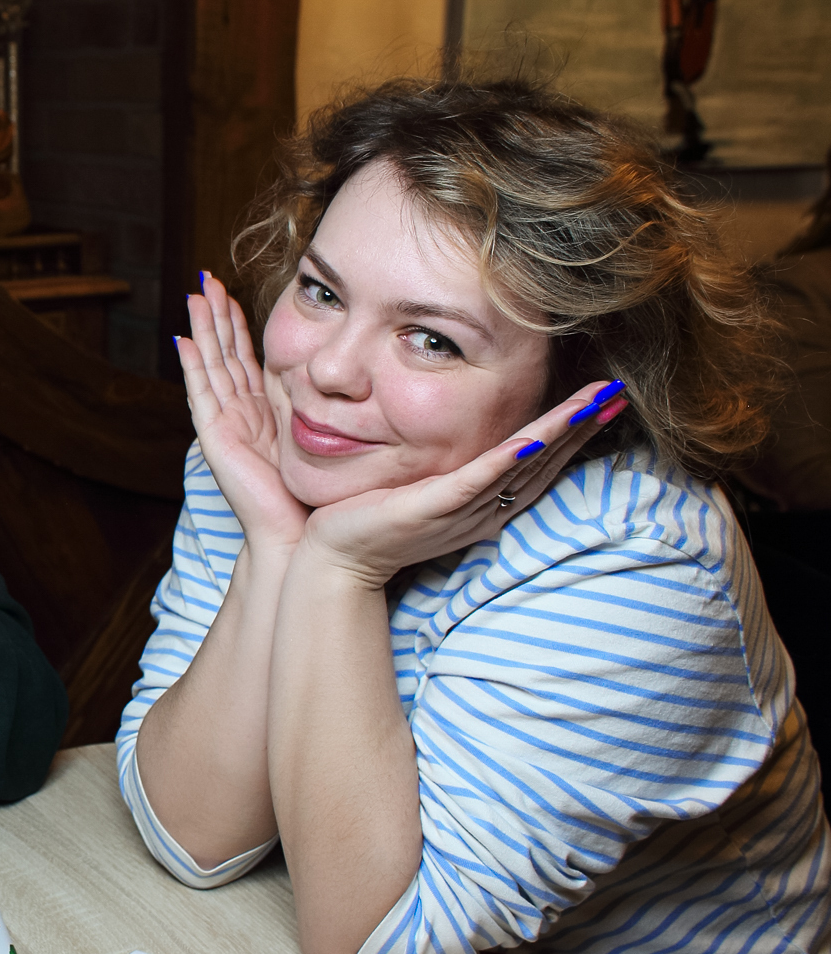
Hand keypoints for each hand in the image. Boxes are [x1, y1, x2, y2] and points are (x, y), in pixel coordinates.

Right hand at [173, 274, 310, 549]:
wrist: (296, 533)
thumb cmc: (314, 495)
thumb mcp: (325, 438)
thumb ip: (328, 409)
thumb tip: (352, 379)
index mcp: (263, 413)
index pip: (246, 359)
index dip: (237, 326)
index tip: (232, 292)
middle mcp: (239, 414)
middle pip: (223, 354)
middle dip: (216, 316)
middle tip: (206, 279)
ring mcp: (223, 424)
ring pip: (209, 365)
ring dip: (201, 329)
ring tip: (194, 295)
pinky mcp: (215, 437)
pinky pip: (201, 393)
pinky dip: (191, 366)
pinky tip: (182, 340)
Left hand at [298, 380, 629, 588]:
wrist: (336, 559)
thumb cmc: (372, 519)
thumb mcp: (424, 489)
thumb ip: (450, 467)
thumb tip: (461, 433)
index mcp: (483, 503)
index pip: (539, 463)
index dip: (574, 432)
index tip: (605, 399)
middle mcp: (483, 509)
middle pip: (544, 463)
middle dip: (582, 428)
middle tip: (618, 394)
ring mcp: (461, 510)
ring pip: (522, 468)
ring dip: (559, 436)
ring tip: (593, 405)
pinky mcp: (433, 509)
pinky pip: (476, 482)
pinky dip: (505, 461)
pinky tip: (529, 439)